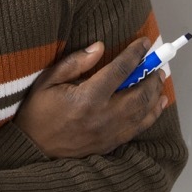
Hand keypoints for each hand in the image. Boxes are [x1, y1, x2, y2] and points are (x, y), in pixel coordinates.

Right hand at [14, 36, 168, 158]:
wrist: (32, 149)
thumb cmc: (38, 112)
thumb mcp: (48, 81)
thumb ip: (75, 63)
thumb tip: (99, 47)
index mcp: (87, 97)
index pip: (120, 70)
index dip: (135, 53)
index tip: (144, 42)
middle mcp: (103, 116)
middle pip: (139, 93)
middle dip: (151, 75)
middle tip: (156, 63)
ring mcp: (109, 133)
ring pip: (143, 111)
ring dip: (155, 93)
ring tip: (159, 79)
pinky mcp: (111, 144)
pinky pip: (139, 128)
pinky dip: (153, 114)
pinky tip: (159, 103)